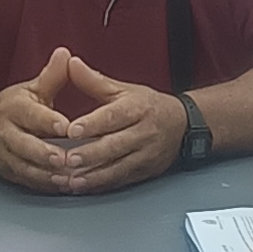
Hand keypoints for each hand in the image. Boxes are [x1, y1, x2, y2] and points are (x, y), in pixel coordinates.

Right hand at [0, 58, 85, 193]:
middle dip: (45, 154)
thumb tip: (65, 54)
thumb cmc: (14, 109)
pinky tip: (63, 187)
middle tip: (66, 159)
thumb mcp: (31, 89)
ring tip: (69, 179)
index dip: (49, 121)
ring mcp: (6, 155)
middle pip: (24, 146)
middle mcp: (6, 133)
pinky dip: (45, 186)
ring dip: (47, 175)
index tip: (67, 127)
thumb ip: (52, 76)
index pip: (32, 115)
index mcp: (14, 108)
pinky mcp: (10, 173)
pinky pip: (27, 181)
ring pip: (25, 168)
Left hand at [35, 48, 185, 193]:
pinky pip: (121, 180)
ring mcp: (145, 155)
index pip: (114, 116)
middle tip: (68, 160)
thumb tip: (71, 64)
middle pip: (115, 145)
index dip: (93, 123)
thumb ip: (94, 81)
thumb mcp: (124, 90)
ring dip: (93, 176)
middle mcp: (143, 132)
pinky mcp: (144, 171)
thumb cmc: (149, 107)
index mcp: (137, 108)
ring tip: (71, 180)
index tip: (73, 129)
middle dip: (91, 154)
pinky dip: (100, 185)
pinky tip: (83, 187)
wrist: (184, 126)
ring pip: (118, 167)